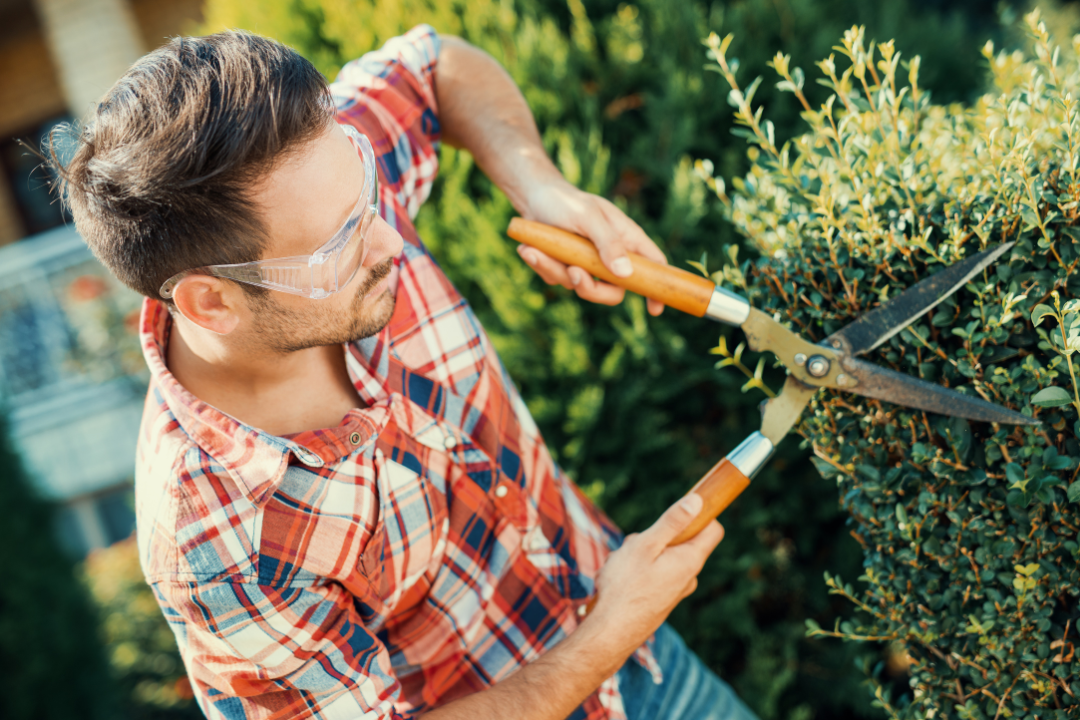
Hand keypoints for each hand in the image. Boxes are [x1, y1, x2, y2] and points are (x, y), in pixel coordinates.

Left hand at [518, 179, 667, 315]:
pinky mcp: (564, 268)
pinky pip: (556, 280)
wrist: (533, 197)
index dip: (656, 287)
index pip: (652, 265)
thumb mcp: (588, 217)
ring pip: (579, 286)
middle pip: (613, 292)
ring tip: (533, 249)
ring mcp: (587, 265)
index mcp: (626, 239)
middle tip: (573, 272)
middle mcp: (609, 256)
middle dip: (591, 289)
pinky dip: (541, 265)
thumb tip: (625, 274)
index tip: (655, 309)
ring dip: (554, 269)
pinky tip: (529, 248)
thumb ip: (608, 243)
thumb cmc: (566, 201)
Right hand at [583, 493, 723, 659]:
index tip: (679, 510)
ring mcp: (675, 591)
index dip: (701, 515)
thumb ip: (673, 522)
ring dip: (643, 553)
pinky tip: (619, 580)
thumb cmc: (624, 586)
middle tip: (636, 545)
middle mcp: (688, 577)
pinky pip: (655, 574)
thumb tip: (698, 501)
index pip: (713, 529)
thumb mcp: (646, 545)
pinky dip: (639, 571)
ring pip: (664, 557)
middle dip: (659, 536)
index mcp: (690, 560)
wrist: (610, 632)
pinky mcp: (662, 600)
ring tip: (621, 566)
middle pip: (683, 541)